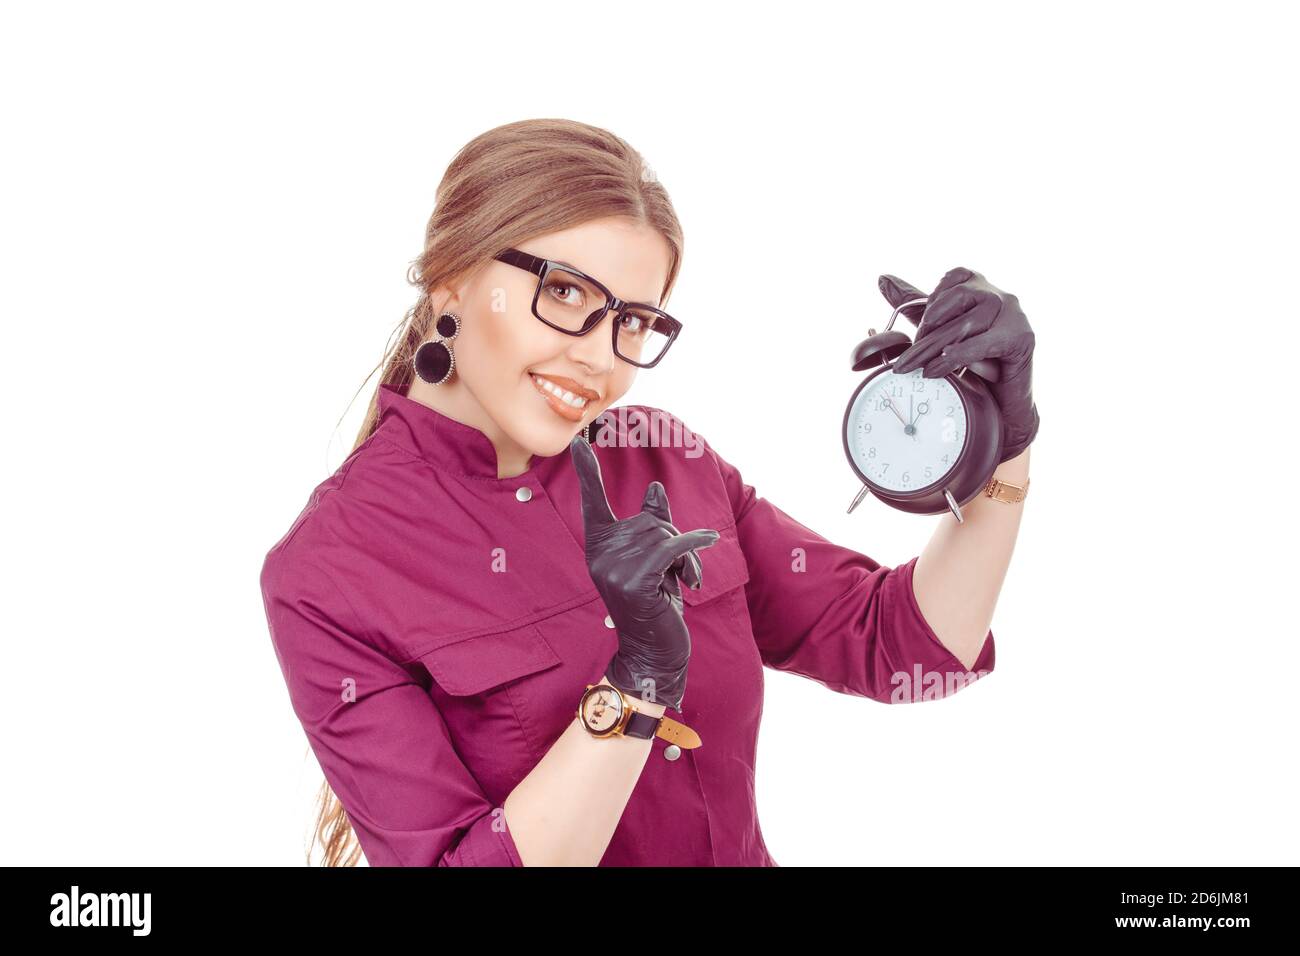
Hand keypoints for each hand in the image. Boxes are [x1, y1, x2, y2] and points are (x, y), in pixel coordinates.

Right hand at [569, 436, 719, 711]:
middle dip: (676, 541)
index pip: (593, 501)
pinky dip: (694, 546)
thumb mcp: (654, 560)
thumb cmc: (654, 604)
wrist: (653, 652)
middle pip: (652, 519)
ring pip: (666, 534)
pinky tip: (711, 541)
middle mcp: (601, 553)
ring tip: (684, 582)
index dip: (588, 471)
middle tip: (680, 573)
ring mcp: (614, 567)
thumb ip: (653, 524)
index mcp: (600, 545)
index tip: (577, 440)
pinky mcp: (635, 580)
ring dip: (687, 557)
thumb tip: (655, 487)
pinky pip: (672, 547)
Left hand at [879, 267, 1038, 462]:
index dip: (932, 304)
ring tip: (915, 368)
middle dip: (929, 327)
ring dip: (935, 348)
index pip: (953, 279)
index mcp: (981, 286)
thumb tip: (884, 279)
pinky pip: (985, 343)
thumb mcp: (938, 330)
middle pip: (958, 300)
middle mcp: (999, 295)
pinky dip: (959, 355)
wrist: (1001, 405)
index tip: (917, 332)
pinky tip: (937, 367)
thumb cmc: (970, 365)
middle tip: (909, 356)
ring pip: (968, 323)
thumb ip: (914, 305)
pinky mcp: (1022, 338)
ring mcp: (1013, 314)